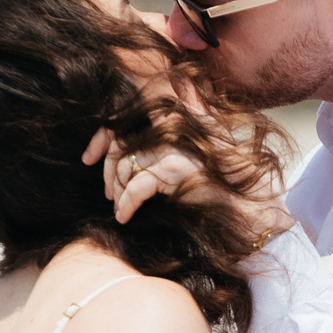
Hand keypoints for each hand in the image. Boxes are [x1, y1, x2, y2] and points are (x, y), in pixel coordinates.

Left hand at [82, 128, 211, 223]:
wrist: (245, 204)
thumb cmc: (217, 183)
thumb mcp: (187, 158)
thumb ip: (159, 146)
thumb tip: (127, 151)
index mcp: (172, 118)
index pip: (124, 120)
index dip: (101, 139)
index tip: (88, 158)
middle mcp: (172, 126)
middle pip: (120, 145)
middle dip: (108, 173)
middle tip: (109, 195)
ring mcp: (173, 146)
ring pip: (126, 167)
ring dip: (118, 191)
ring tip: (120, 207)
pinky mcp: (173, 169)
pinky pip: (136, 187)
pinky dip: (127, 204)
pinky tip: (125, 215)